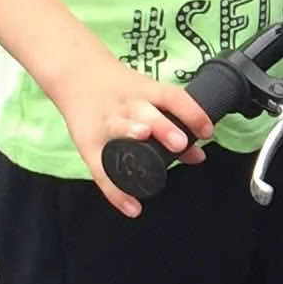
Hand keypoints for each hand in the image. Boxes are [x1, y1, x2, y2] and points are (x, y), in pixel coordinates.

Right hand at [50, 57, 217, 216]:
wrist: (76, 75)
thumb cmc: (121, 93)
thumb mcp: (147, 99)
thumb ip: (175, 125)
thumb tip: (199, 156)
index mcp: (145, 92)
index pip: (172, 97)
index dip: (191, 112)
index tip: (206, 131)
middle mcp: (126, 105)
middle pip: (144, 112)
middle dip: (162, 126)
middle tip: (179, 143)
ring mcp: (105, 123)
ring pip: (117, 128)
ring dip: (130, 134)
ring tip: (143, 143)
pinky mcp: (87, 144)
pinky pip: (100, 169)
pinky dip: (115, 191)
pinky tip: (131, 208)